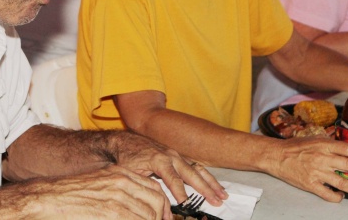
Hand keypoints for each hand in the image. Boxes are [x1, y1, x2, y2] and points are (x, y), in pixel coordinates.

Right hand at [15, 165, 169, 219]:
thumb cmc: (70, 196)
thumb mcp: (100, 186)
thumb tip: (137, 209)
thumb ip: (120, 193)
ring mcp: (118, 197)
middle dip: (162, 218)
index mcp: (121, 174)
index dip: (164, 207)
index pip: (154, 189)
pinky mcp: (112, 212)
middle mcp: (123, 183)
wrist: (48, 198)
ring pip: (149, 216)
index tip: (165, 219)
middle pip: (157, 203)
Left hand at [107, 131, 226, 207]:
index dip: (182, 194)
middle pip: (192, 174)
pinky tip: (215, 185)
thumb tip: (157, 201)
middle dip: (205, 189)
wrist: (124, 141)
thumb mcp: (131, 173)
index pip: (175, 181)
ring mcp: (176, 155)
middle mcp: (172, 156)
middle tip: (217, 201)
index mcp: (160, 160)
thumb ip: (145, 185)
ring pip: (198, 169)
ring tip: (223, 195)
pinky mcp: (178, 156)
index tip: (188, 205)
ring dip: (211, 182)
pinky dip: (207, 176)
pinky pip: (195, 166)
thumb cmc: (126, 158)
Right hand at [265, 136, 347, 201]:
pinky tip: (341, 196)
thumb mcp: (314, 139)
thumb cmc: (296, 147)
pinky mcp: (310, 184)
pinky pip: (328, 194)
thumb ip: (330, 144)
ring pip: (342, 183)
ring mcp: (317, 172)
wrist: (277, 156)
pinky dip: (337, 197)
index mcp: (324, 145)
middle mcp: (322, 158)